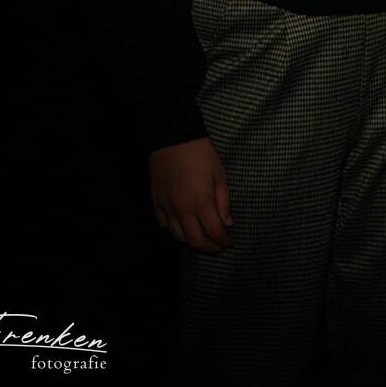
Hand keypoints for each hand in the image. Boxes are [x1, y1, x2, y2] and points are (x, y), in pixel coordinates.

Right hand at [149, 137, 231, 251]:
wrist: (173, 138)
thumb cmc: (201, 154)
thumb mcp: (220, 174)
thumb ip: (223, 201)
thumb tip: (227, 223)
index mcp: (201, 203)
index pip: (214, 233)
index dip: (223, 242)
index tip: (230, 243)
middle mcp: (182, 210)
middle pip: (195, 241)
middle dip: (210, 248)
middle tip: (218, 245)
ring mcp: (166, 207)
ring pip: (177, 237)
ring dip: (191, 240)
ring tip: (203, 236)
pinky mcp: (155, 202)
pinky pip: (163, 225)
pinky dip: (175, 230)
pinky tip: (183, 225)